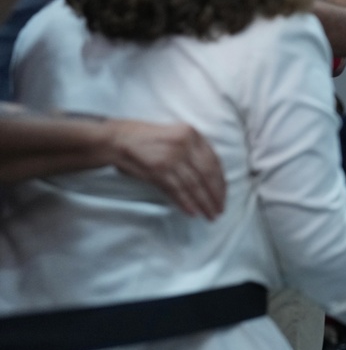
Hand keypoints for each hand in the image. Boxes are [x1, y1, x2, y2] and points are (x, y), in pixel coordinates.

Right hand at [108, 120, 225, 220]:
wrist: (118, 139)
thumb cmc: (147, 138)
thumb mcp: (176, 136)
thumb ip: (193, 151)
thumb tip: (211, 177)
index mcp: (193, 134)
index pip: (214, 161)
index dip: (220, 181)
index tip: (223, 195)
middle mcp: (185, 144)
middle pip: (207, 174)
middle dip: (215, 195)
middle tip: (220, 210)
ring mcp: (172, 157)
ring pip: (194, 185)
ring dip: (204, 202)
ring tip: (210, 215)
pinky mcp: (159, 170)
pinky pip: (177, 190)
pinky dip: (186, 202)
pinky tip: (193, 212)